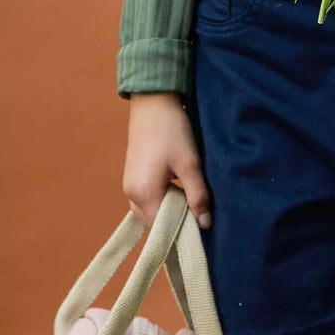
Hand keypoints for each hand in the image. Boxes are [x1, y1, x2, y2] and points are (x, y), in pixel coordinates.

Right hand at [123, 92, 211, 232]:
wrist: (153, 102)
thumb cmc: (171, 130)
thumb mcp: (189, 163)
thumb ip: (197, 195)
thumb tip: (205, 224)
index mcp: (143, 192)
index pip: (162, 228)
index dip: (182, 231)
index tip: (202, 228)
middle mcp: (131, 193)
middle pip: (155, 223)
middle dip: (176, 224)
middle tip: (200, 216)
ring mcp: (129, 185)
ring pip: (150, 213)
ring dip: (169, 213)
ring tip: (190, 204)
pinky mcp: (132, 177)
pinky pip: (146, 201)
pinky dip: (161, 203)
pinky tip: (178, 193)